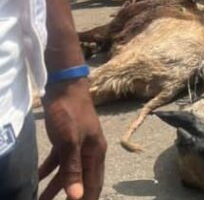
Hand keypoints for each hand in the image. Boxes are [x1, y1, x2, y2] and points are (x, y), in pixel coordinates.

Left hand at [39, 78, 106, 199]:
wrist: (65, 86)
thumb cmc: (70, 112)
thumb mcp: (70, 141)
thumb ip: (73, 168)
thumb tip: (76, 196)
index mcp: (95, 154)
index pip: (93, 185)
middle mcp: (89, 153)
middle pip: (82, 182)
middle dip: (72, 198)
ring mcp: (77, 147)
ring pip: (67, 174)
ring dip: (55, 189)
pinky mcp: (65, 141)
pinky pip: (57, 163)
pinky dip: (48, 173)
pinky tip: (36, 180)